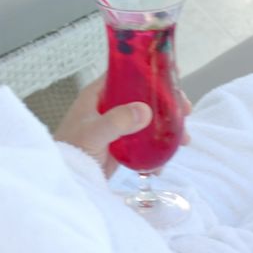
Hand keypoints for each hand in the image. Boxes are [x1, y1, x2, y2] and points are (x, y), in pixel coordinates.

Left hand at [53, 77, 191, 177]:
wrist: (66, 180)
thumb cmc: (71, 152)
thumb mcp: (94, 133)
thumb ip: (117, 121)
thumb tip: (146, 110)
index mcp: (98, 95)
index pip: (127, 73)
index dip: (151, 72)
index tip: (175, 76)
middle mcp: (109, 107)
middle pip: (144, 96)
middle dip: (168, 103)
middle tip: (185, 111)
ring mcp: (116, 127)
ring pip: (148, 120)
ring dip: (167, 128)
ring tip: (184, 141)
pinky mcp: (121, 146)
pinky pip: (144, 143)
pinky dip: (156, 150)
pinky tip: (161, 164)